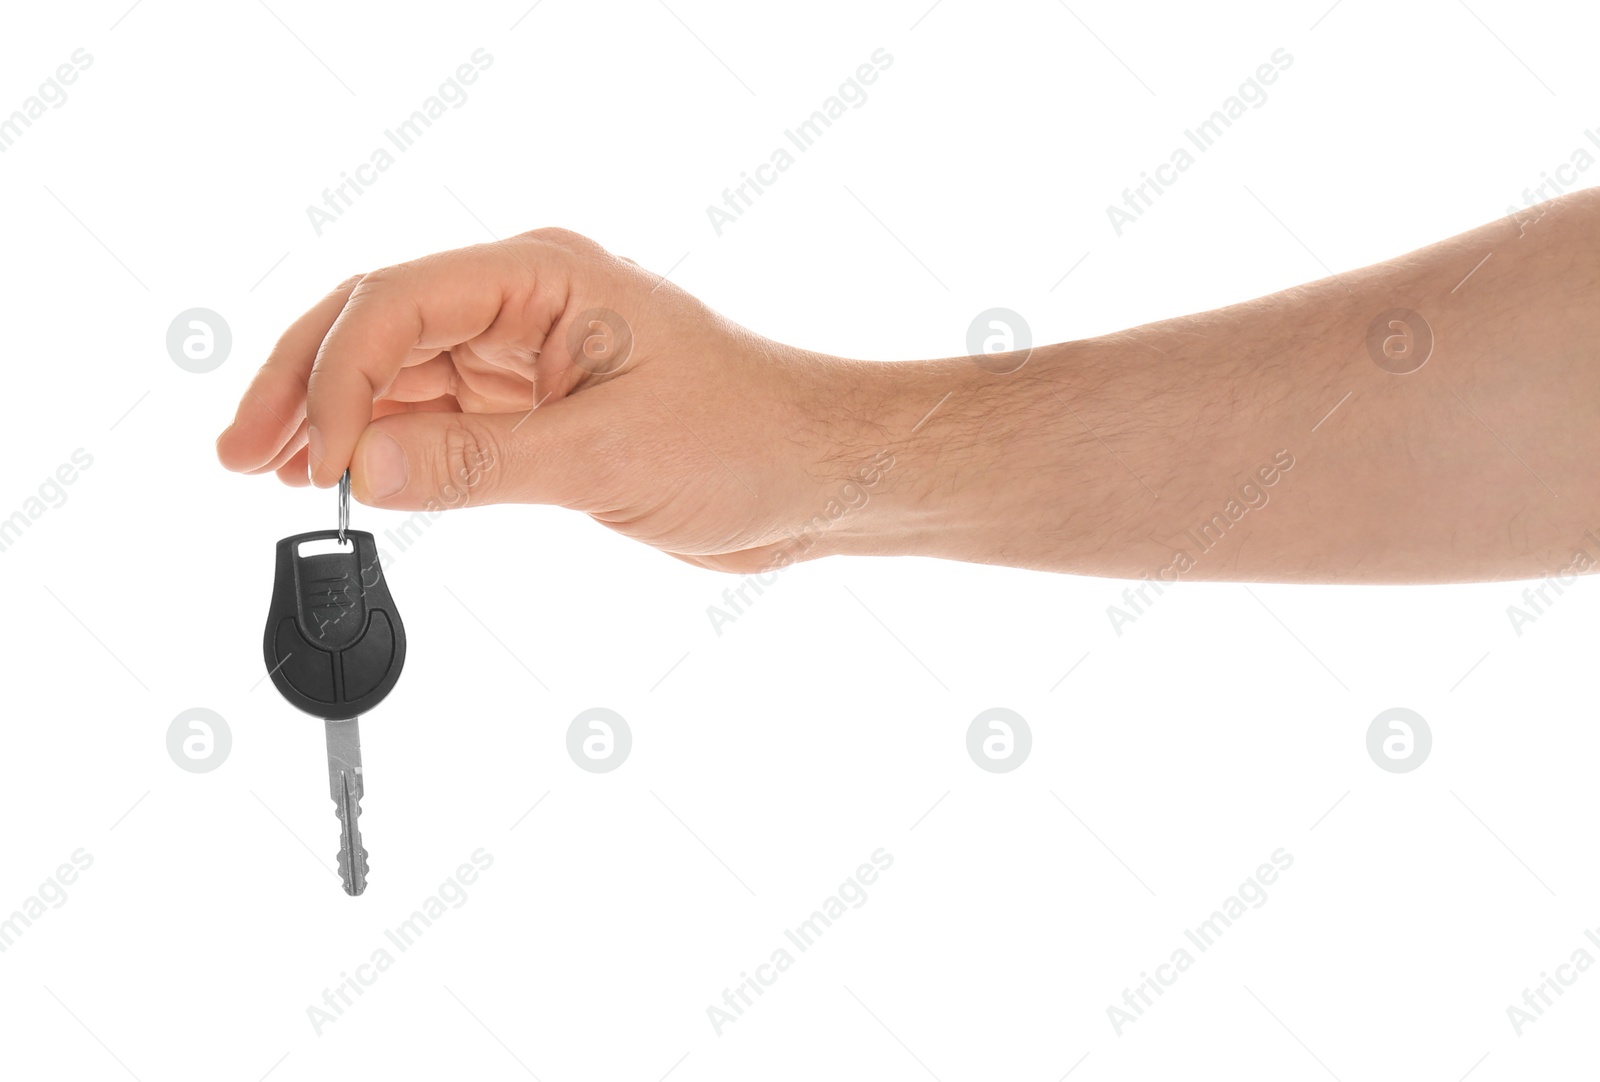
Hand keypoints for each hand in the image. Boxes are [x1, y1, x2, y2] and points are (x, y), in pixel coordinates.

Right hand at [215, 229, 890, 572]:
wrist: (818, 476)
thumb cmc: (749, 438)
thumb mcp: (609, 457)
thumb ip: (480, 464)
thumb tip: (363, 468)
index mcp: (543, 276)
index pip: (399, 303)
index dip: (337, 375)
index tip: (314, 460)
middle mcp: (525, 304)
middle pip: (379, 328)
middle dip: (307, 387)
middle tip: (239, 454)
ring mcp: (527, 356)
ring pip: (402, 376)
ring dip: (340, 422)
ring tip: (276, 475)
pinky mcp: (538, 411)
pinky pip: (441, 421)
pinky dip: (391, 450)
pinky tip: (350, 479)